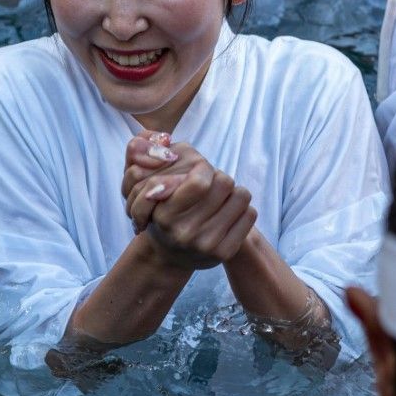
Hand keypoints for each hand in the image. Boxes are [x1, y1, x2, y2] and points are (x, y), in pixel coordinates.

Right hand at [122, 135, 256, 270]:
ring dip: (232, 192)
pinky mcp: (226, 253)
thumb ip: (149, 161)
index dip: (203, 168)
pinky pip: (250, 214)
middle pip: (225, 182)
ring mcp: (207, 245)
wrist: (169, 255)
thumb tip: (164, 139)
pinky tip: (227, 214)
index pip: (200, 181)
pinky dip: (242, 209)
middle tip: (211, 185)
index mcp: (165, 216)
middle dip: (219, 178)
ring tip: (219, 198)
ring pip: (241, 196)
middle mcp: (186, 233)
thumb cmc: (161, 213)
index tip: (199, 170)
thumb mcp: (145, 189)